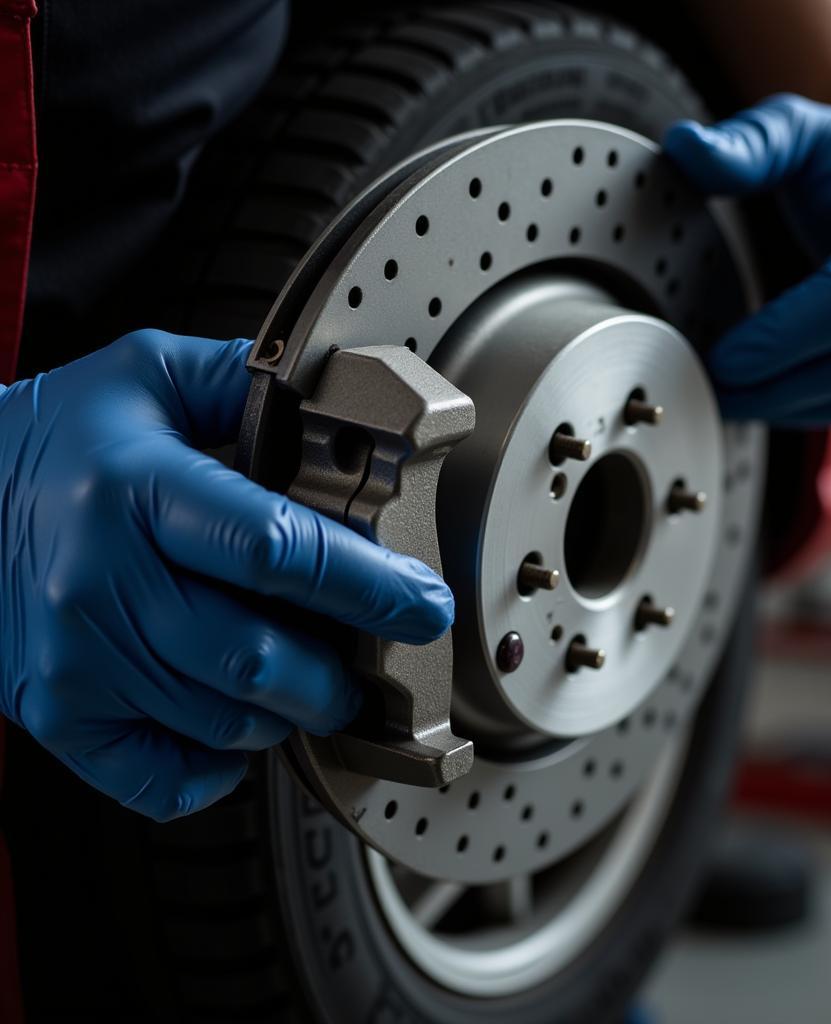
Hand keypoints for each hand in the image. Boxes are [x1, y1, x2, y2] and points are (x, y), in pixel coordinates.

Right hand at [0, 330, 452, 819]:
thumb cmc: (58, 436)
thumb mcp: (147, 375)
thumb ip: (245, 382)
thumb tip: (339, 400)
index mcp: (136, 488)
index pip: (277, 551)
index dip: (368, 586)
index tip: (422, 604)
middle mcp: (101, 581)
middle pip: (258, 661)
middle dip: (338, 678)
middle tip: (367, 667)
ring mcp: (74, 659)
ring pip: (225, 723)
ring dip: (288, 714)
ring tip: (305, 684)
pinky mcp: (56, 712)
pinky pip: (160, 778)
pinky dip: (219, 767)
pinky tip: (234, 728)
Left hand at [664, 93, 830, 425]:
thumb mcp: (800, 133)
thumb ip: (747, 145)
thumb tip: (685, 148)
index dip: (783, 338)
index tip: (723, 357)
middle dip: (776, 384)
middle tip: (712, 387)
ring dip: (788, 406)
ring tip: (728, 398)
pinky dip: (811, 410)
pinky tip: (767, 399)